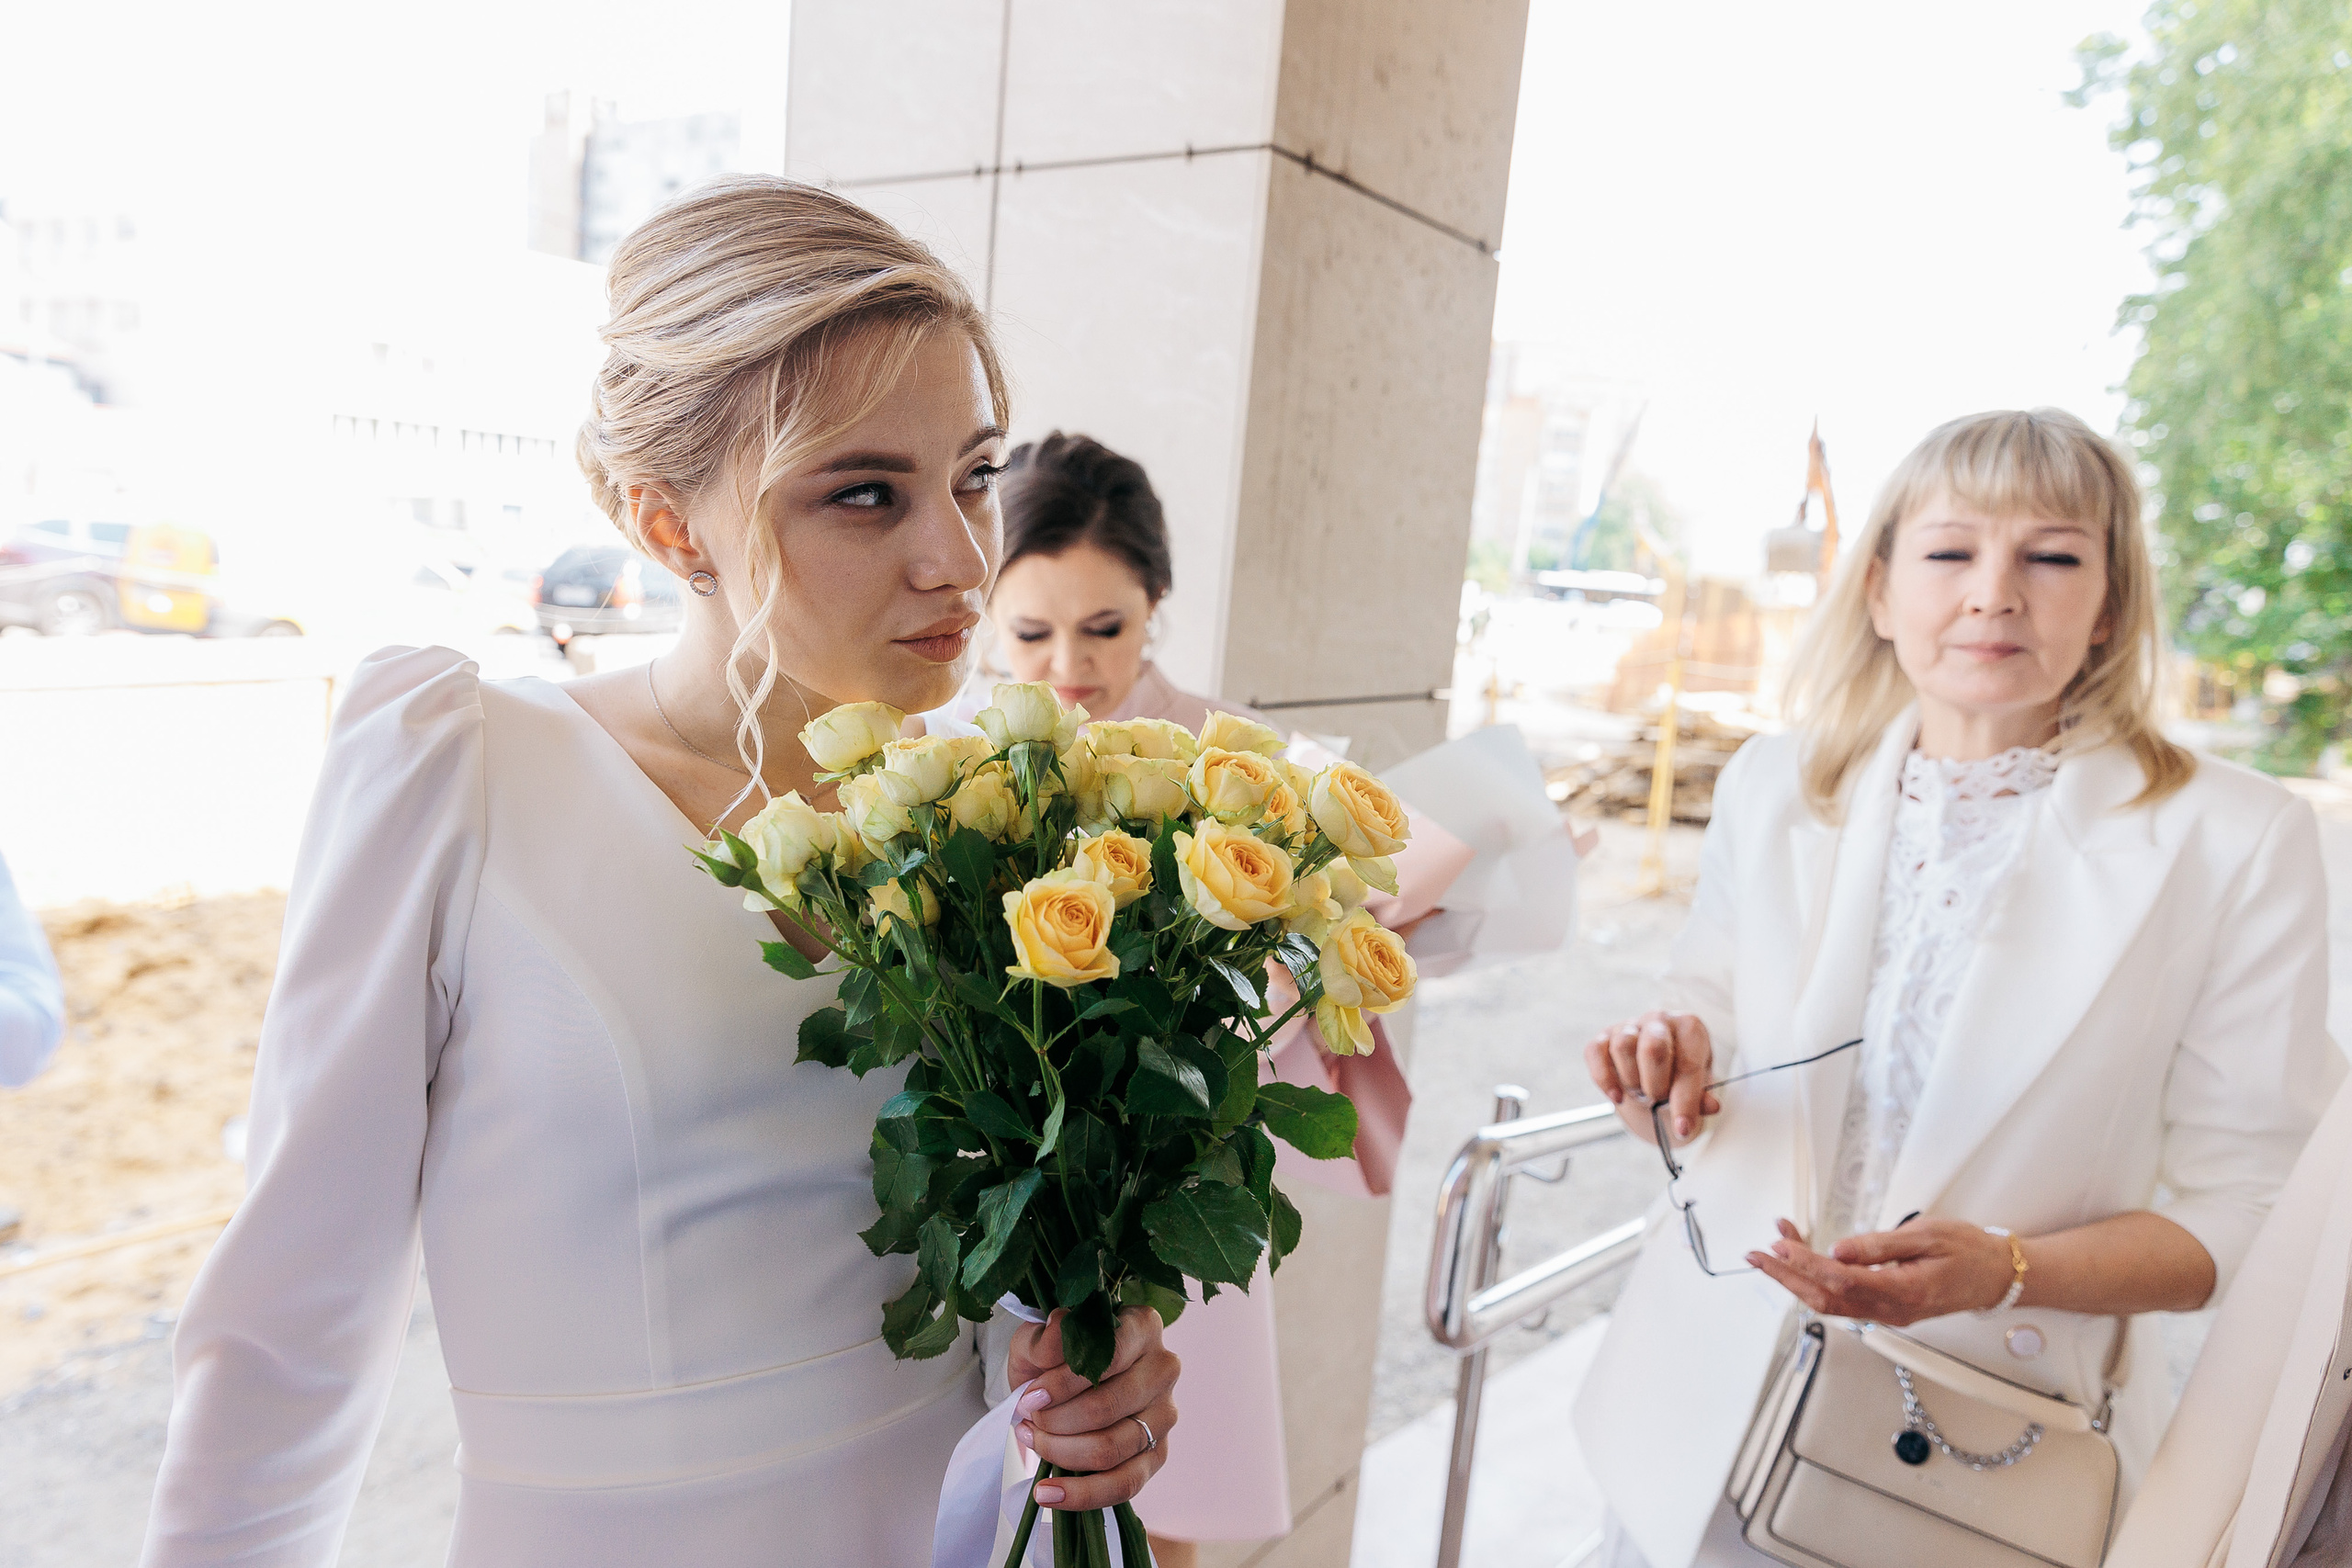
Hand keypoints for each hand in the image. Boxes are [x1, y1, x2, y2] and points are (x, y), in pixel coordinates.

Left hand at [1006, 1306, 1179, 1510]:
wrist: (1057, 1389)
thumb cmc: (1052, 1360)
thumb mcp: (1037, 1340)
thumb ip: (1046, 1338)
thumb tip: (1060, 1331)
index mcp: (1142, 1327)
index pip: (1108, 1357)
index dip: (1064, 1383)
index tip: (1030, 1398)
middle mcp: (1163, 1369)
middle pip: (1107, 1407)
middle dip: (1056, 1421)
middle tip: (1028, 1420)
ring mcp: (1165, 1415)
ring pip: (1112, 1448)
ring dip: (1061, 1452)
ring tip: (1033, 1441)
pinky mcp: (1158, 1454)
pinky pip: (1123, 1485)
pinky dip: (1081, 1494)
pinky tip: (1047, 1494)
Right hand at [1583, 1010, 1716, 1144]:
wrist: (1656, 1068)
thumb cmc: (1680, 1075)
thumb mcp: (1697, 1086)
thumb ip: (1702, 1097)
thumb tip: (1711, 1106)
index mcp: (1690, 1028)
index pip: (1688, 1064)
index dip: (1685, 1101)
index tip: (1682, 1128)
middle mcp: (1660, 1020)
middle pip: (1653, 1049)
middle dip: (1655, 1086)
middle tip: (1658, 1100)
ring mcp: (1630, 1025)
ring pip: (1623, 1047)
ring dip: (1632, 1081)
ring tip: (1641, 1092)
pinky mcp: (1604, 1035)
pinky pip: (1596, 1052)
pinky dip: (1605, 1079)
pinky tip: (1618, 1096)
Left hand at [1747, 1218, 2015, 1326]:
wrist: (1998, 1275)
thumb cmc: (1969, 1252)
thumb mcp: (1927, 1236)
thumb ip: (1880, 1245)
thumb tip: (1839, 1249)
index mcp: (1904, 1291)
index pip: (1840, 1280)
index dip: (1805, 1262)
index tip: (1780, 1244)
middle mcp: (1892, 1310)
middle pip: (1825, 1299)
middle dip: (1786, 1276)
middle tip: (1756, 1255)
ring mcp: (1888, 1314)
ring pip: (1830, 1303)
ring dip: (1797, 1279)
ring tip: (1772, 1253)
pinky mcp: (1887, 1309)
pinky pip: (1843, 1301)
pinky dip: (1817, 1282)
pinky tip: (1803, 1265)